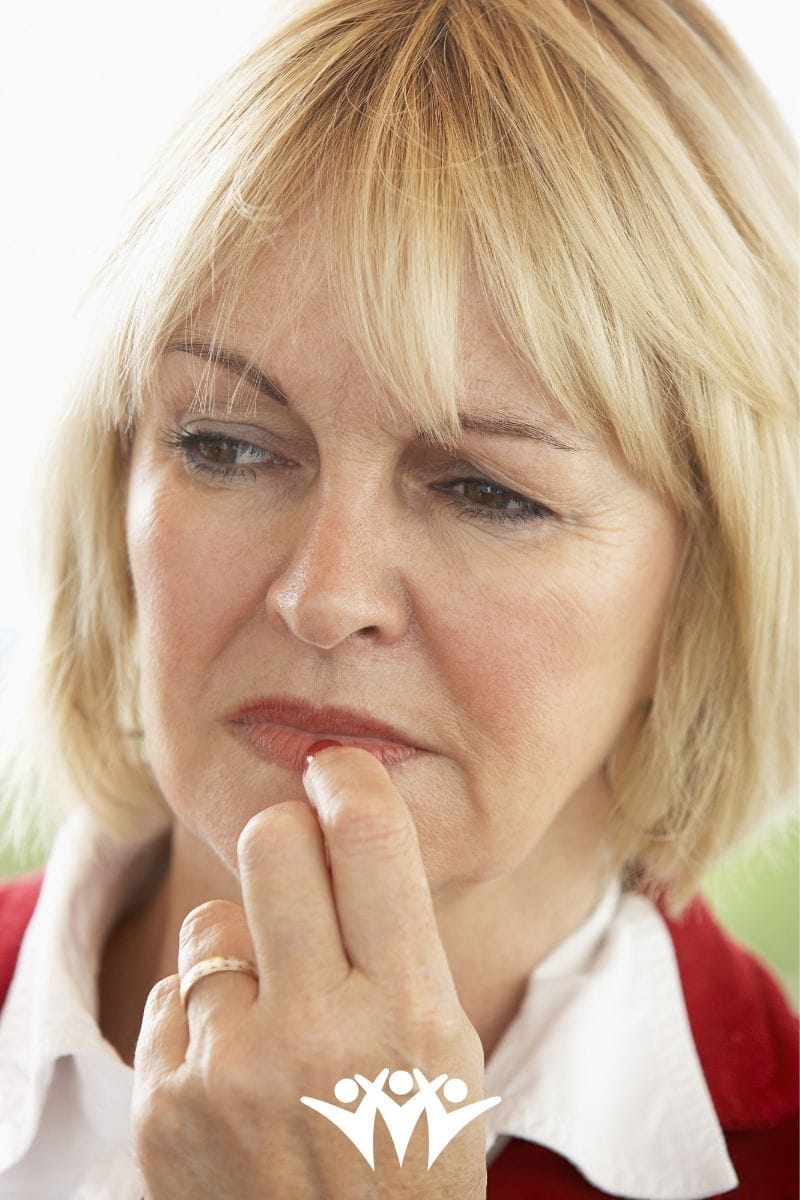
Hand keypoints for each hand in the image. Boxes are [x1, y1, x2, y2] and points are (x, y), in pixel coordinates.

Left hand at [132, 746, 490, 1198]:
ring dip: (241, 949)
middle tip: (299, 866)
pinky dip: (201, 1023)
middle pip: (271, 841)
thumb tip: (341, 821)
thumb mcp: (445, 1053)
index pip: (369, 838)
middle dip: (286, 838)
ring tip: (273, 1017)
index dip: (349, 779)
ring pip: (212, 923)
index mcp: (408, 1012)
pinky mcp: (164, 1105)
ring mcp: (229, 1071)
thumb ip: (397, 943)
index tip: (337, 773)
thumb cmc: (408, 1160)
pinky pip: (170, 997)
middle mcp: (316, 1032)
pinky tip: (234, 1080)